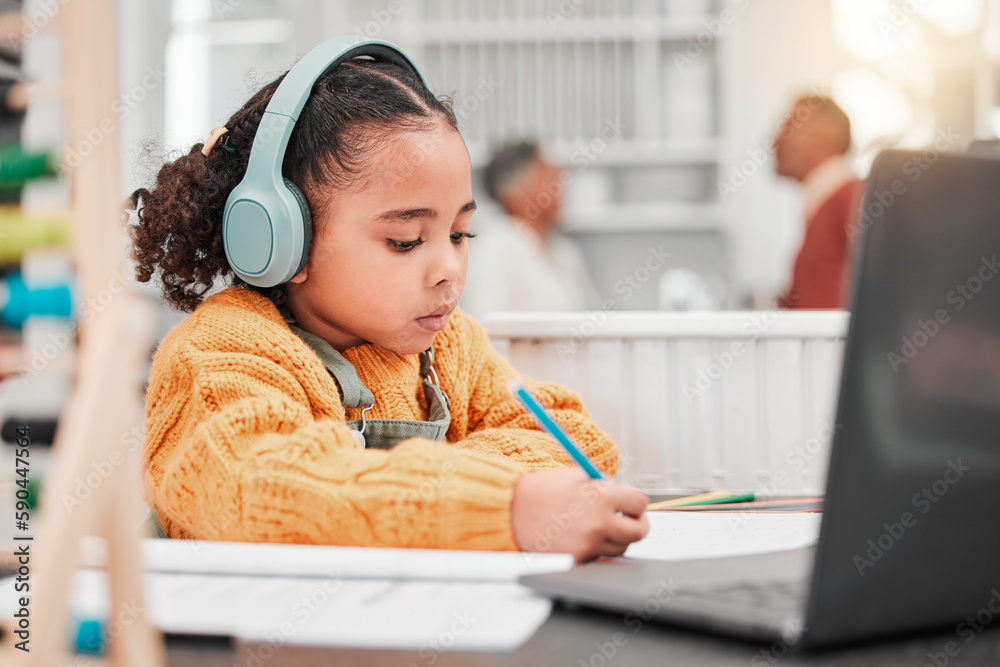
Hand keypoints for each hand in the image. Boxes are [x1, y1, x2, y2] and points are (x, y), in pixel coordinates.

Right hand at [510, 468, 648, 562]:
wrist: (512, 508)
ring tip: (598, 527)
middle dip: (637, 525)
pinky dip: (594, 548)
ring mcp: (589, 544)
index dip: (636, 504)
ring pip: (621, 548)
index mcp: (603, 496)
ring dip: (616, 538)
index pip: (640, 503)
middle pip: (639, 532)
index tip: (631, 505)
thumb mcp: (579, 478)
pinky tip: (578, 536)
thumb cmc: (543, 489)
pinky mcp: (577, 559)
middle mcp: (599, 523)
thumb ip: (606, 489)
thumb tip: (627, 502)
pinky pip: (598, 556)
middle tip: (629, 521)